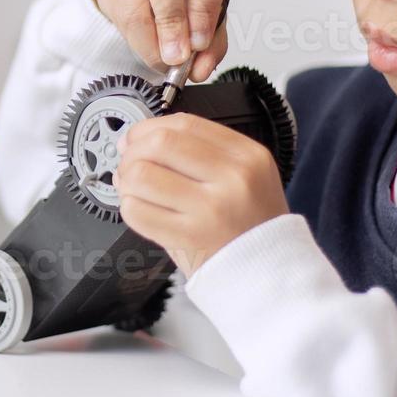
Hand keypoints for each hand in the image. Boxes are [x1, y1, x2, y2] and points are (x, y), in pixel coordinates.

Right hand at [94, 0, 229, 80]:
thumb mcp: (208, 6)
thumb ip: (212, 39)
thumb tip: (200, 68)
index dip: (204, 12)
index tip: (199, 43)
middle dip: (171, 26)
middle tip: (177, 56)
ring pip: (136, 2)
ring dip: (151, 40)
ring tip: (163, 59)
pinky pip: (120, 15)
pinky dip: (137, 41)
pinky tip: (148, 47)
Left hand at [114, 113, 287, 276]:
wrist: (269, 272)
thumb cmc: (249, 226)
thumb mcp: (245, 176)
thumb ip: (200, 154)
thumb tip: (138, 140)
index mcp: (247, 156)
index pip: (185, 124)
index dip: (149, 128)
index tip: (135, 138)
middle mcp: (233, 177)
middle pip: (160, 143)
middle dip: (133, 151)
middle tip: (129, 164)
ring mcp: (212, 208)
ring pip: (143, 174)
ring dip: (126, 180)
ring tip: (133, 190)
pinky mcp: (191, 237)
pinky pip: (138, 211)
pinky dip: (129, 207)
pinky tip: (140, 210)